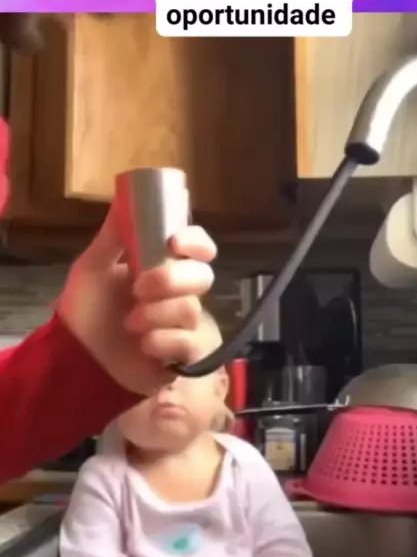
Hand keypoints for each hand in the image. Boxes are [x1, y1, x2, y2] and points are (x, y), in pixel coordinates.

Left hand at [57, 201, 215, 394]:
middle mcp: (177, 294)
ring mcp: (182, 326)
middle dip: (172, 280)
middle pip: (202, 277)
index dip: (196, 242)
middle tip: (139, 289)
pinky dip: (166, 342)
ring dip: (158, 314)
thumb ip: (112, 237)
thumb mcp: (92, 268)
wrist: (75, 358)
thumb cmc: (85, 311)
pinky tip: (144, 346)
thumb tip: (124, 198)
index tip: (174, 243)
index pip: (198, 249)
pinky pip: (190, 344)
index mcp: (162, 267)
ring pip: (191, 310)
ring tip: (129, 324)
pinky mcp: (182, 356)